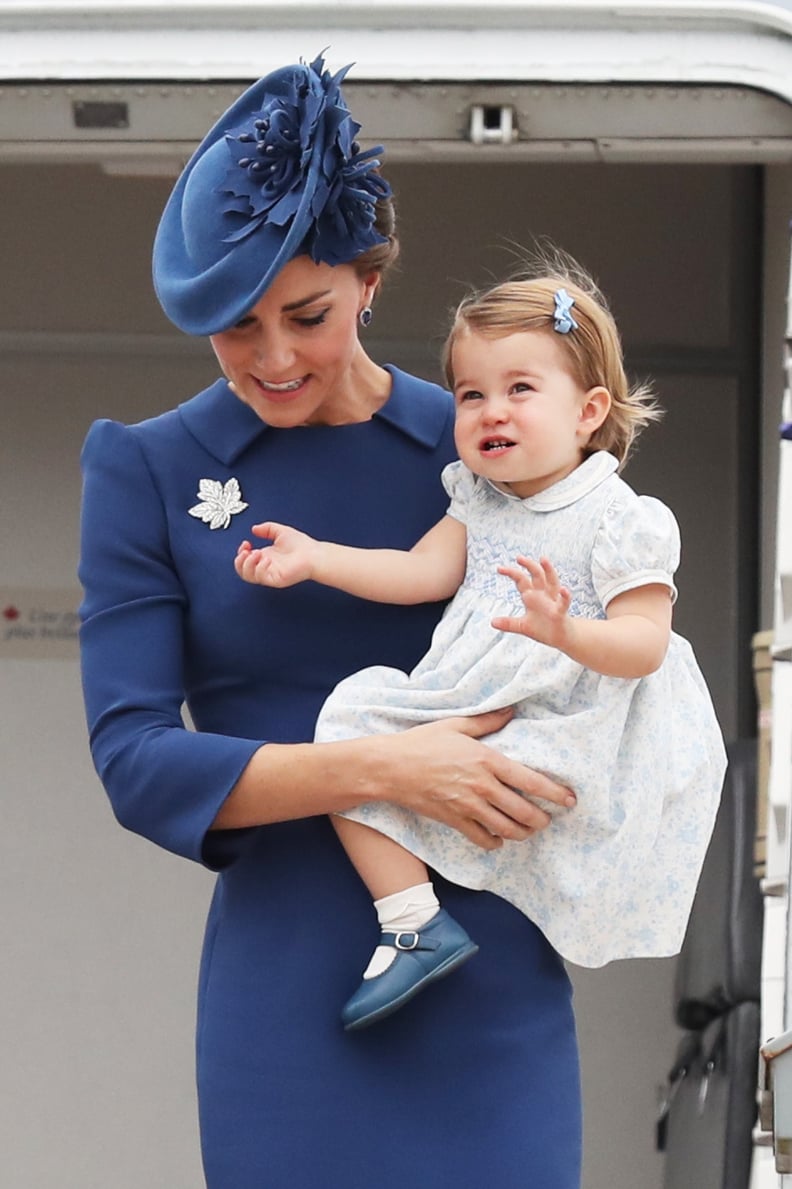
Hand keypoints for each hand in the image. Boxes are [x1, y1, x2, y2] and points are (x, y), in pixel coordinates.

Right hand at [234, 521, 319, 587]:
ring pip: (248, 576)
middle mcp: (265, 567)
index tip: (246, 543)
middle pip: (242, 571)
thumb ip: (266, 529)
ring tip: (256, 554)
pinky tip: (267, 559)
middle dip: (239, 560)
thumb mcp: (280, 531)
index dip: (240, 552)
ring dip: (247, 564)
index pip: (245, 560)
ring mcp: (269, 574)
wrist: (314, 554)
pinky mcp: (275, 579)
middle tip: (246, 551)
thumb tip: (254, 529)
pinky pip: (260, 578)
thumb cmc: (301, 545)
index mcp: (264, 557)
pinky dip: (259, 568)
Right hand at [374, 708, 575, 849]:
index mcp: (487, 760)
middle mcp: (482, 785)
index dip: (555, 794)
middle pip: (524, 811)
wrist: (390, 767)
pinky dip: (495, 842)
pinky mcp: (454, 820)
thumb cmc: (422, 742)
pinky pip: (483, 839)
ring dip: (522, 833)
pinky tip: (498, 837)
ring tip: (528, 830)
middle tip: (548, 820)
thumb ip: (488, 721)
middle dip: (542, 820)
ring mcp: (468, 806)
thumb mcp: (456, 725)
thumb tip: (512, 710)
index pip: (532, 782)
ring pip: (507, 829)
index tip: (570, 800)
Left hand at [492, 555, 571, 651]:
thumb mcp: (523, 626)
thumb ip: (509, 624)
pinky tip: (563, 590)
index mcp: (532, 596)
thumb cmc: (543, 628)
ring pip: (552, 582)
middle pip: (537, 575)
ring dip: (548, 570)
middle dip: (529, 566)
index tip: (499, 568)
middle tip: (519, 558)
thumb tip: (492, 622)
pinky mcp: (561, 612)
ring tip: (543, 560)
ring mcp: (552, 602)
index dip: (512, 573)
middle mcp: (543, 595)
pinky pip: (563, 603)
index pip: (521, 580)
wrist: (560, 638)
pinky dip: (564, 596)